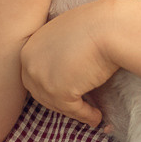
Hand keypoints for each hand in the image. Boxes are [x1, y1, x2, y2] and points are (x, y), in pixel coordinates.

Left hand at [19, 0, 122, 127]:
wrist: (111, 26)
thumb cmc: (98, 24)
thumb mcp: (68, 35)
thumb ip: (60, 51)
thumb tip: (68, 71)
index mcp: (31, 46)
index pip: (34, 74)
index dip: (50, 86)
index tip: (67, 92)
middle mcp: (30, 62)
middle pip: (40, 92)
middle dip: (58, 101)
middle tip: (77, 107)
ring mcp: (42, 77)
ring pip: (56, 103)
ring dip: (74, 110)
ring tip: (92, 114)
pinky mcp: (58, 91)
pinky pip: (73, 109)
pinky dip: (86, 115)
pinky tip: (97, 117)